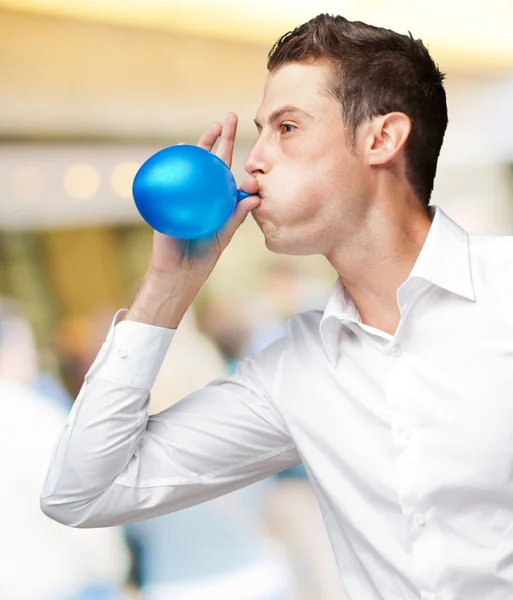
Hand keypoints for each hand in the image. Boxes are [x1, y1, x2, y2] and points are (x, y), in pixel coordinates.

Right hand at [127, 113, 259, 327]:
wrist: (178, 272)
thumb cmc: (202, 255)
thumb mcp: (224, 234)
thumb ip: (237, 215)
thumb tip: (255, 196)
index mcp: (215, 198)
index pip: (226, 170)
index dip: (235, 156)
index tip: (250, 141)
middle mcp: (199, 191)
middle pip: (209, 159)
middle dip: (219, 137)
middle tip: (228, 117)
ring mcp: (182, 193)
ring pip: (191, 163)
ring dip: (200, 143)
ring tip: (210, 127)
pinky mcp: (166, 199)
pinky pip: (171, 178)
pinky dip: (174, 161)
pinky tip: (182, 149)